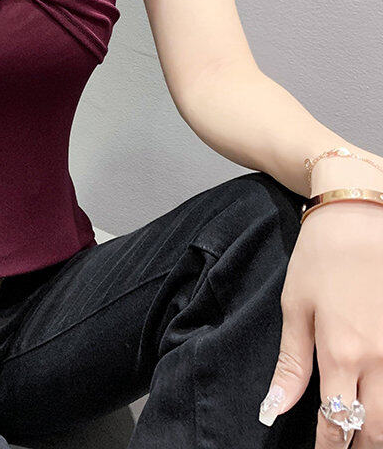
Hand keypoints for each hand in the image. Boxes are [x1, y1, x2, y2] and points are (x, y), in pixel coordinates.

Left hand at [258, 199, 382, 446]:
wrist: (358, 218)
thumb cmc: (320, 259)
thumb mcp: (295, 307)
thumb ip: (291, 364)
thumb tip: (273, 409)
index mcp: (340, 352)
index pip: (336, 420)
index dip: (329, 445)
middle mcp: (380, 358)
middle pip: (377, 428)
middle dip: (361, 445)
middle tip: (346, 446)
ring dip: (382, 429)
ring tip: (365, 431)